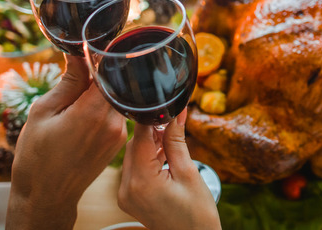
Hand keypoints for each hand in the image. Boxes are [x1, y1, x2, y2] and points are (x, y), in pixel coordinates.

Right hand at [7, 55, 126, 229]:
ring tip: (73, 100)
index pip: (110, 71)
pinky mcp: (118, 142)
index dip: (101, 55)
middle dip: (96, 74)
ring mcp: (119, 134)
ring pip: (114, 98)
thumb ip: (68, 80)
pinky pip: (114, 113)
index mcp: (94, 112)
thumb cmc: (37, 157)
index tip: (89, 47)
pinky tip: (81, 115)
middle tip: (75, 73)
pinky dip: (100, 107)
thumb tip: (80, 53)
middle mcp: (113, 123)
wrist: (46, 196)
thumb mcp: (43, 111)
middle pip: (114, 83)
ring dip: (98, 92)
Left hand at [118, 109, 221, 229]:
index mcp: (142, 181)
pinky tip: (163, 157)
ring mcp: (125, 195)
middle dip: (152, 131)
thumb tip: (176, 112)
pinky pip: (133, 169)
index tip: (164, 106)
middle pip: (134, 144)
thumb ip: (176, 140)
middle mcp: (126, 188)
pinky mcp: (128, 198)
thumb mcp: (189, 172)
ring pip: (133, 155)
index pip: (141, 136)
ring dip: (150, 145)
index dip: (152, 118)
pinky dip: (146, 159)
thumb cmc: (197, 214)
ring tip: (171, 144)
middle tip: (172, 125)